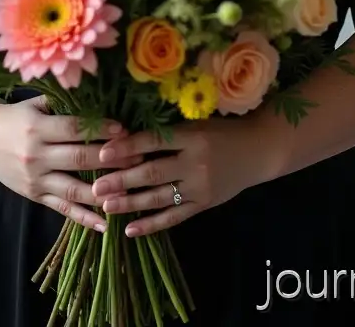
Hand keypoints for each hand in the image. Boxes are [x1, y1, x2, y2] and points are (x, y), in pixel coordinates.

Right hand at [0, 95, 145, 231]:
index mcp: (37, 127)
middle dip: (111, 160)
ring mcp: (35, 179)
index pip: (74, 129)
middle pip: (79, 159)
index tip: (125, 130)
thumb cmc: (14, 117)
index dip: (100, 130)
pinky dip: (84, 218)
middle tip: (139, 158)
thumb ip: (62, 102)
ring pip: (73, 189)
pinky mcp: (34, 196)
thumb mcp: (34, 103)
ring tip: (130, 192)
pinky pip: (62, 209)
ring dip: (103, 192)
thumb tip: (99, 96)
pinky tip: (105, 225)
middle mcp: (36, 155)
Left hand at [90, 116, 273, 236]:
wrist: (258, 150)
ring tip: (106, 205)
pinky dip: (151, 225)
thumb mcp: (197, 123)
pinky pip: (174, 217)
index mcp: (192, 135)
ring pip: (159, 197)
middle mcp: (195, 162)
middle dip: (121, 180)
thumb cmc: (223, 131)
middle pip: (152, 172)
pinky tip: (130, 230)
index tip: (102, 153)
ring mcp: (200, 187)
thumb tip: (127, 136)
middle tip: (96, 186)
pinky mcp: (204, 205)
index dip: (127, 147)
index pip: (153, 141)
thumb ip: (168, 132)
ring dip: (130, 203)